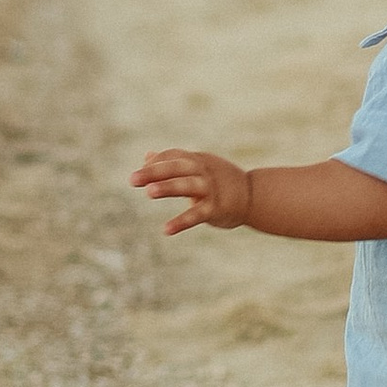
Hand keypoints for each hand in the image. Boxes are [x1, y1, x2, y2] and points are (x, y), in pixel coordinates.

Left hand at [130, 147, 251, 236]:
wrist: (254, 195)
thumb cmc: (220, 179)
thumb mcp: (199, 166)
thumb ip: (173, 162)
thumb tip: (147, 156)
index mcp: (197, 160)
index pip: (173, 156)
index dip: (157, 162)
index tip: (140, 170)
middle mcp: (203, 172)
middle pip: (177, 167)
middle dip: (154, 172)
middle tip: (132, 179)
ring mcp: (210, 189)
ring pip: (187, 186)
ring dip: (168, 187)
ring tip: (149, 192)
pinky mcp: (216, 209)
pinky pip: (196, 215)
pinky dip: (182, 222)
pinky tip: (166, 230)